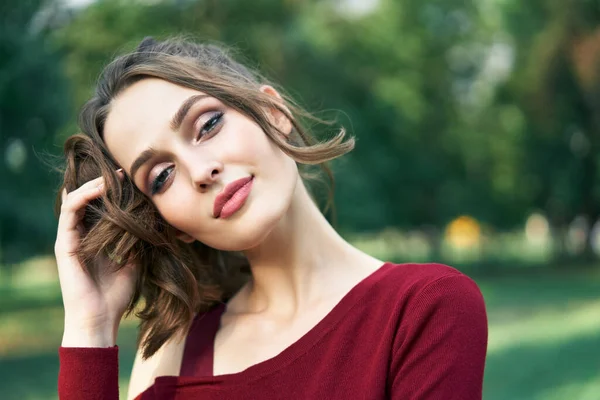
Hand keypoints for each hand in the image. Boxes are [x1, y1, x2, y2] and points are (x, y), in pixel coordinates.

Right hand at [55, 172, 137, 346]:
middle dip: (101, 183)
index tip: (131, 181)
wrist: (99, 320)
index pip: (96, 208)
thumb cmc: (115, 296)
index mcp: (91, 241)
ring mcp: (68, 240)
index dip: (110, 193)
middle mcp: (77, 237)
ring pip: (75, 200)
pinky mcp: (64, 244)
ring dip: (93, 185)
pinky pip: (70, 211)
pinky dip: (84, 196)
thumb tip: (150, 224)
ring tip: (112, 176)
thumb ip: (134, 243)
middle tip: (122, 172)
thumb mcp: (132, 263)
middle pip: (84, 201)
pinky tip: (100, 188)